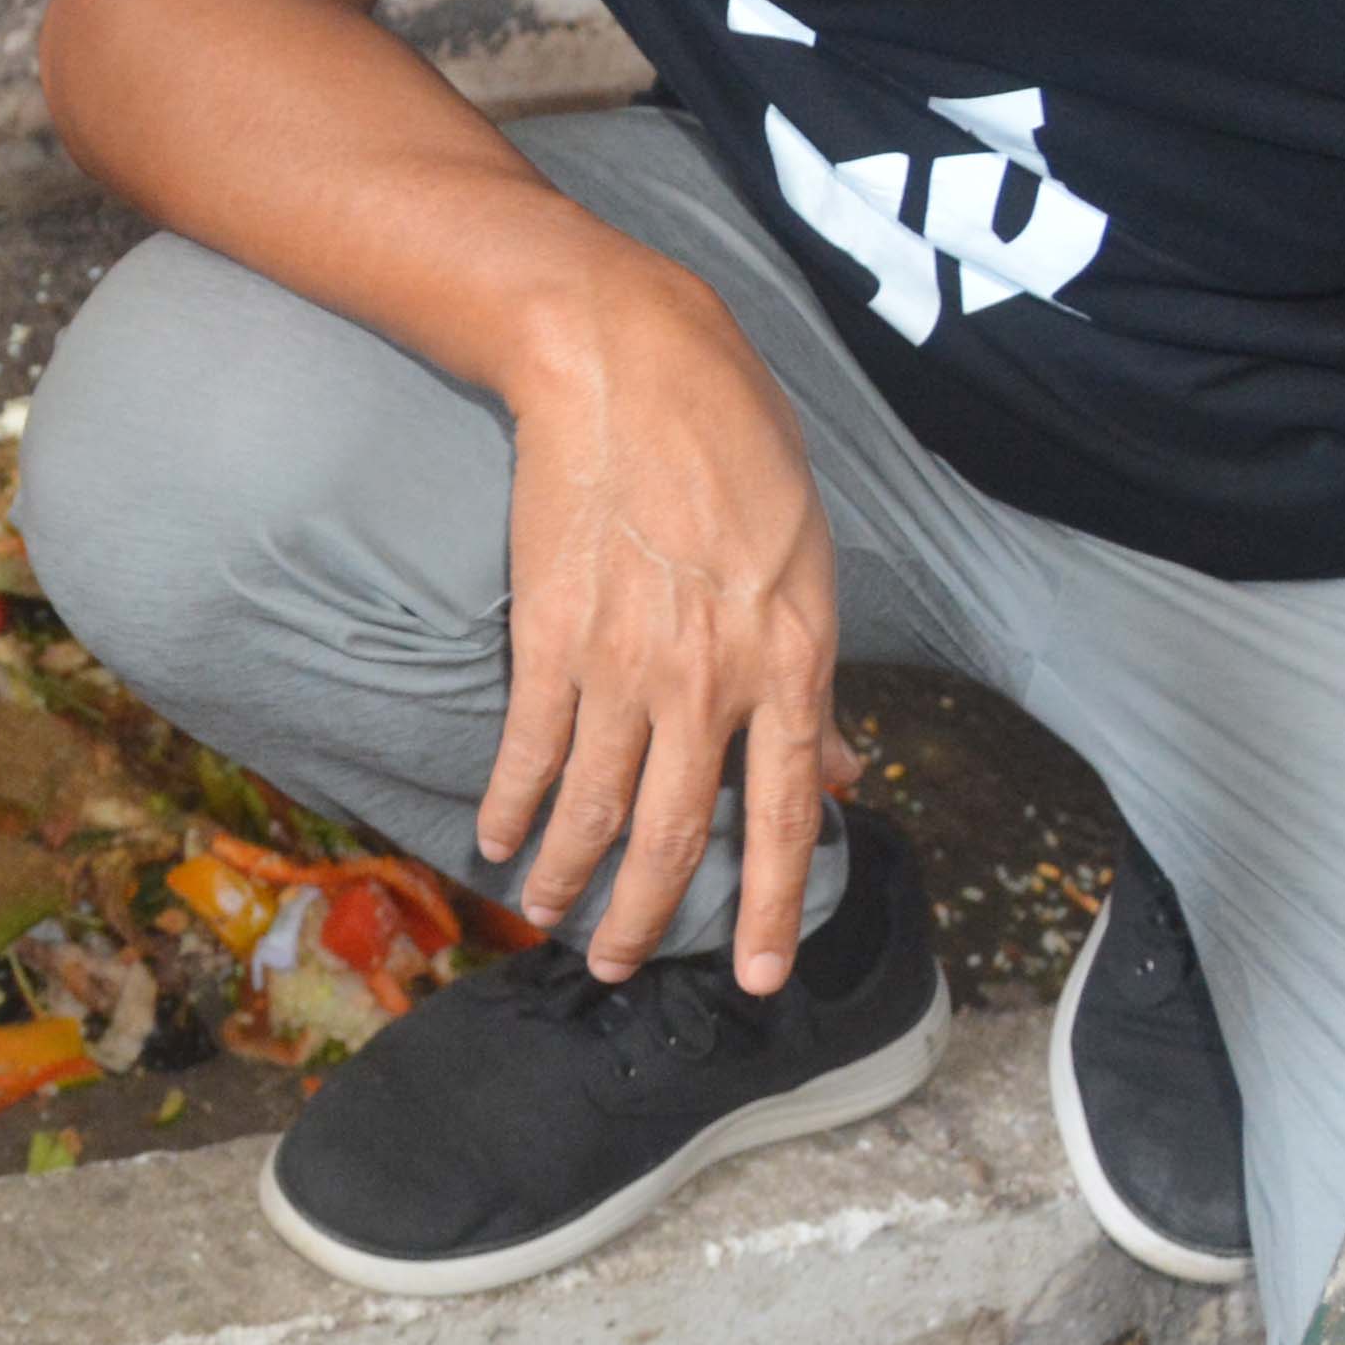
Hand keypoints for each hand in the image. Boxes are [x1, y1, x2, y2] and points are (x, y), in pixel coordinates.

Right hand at [481, 254, 846, 991]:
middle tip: (619, 969)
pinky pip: (531, 746)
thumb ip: (817, 681)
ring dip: (568, 877)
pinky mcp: (551, 634)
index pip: (784, 812)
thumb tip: (845, 772)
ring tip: (548, 918)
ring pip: (593, 805)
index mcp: (791, 660)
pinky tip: (499, 839)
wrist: (631, 367)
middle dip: (645, 915)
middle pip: (673, 830)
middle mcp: (711, 678)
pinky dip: (512, 802)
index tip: (758, 976)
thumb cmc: (737, 448)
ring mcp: (625, 661)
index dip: (769, 905)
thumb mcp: (811, 563)